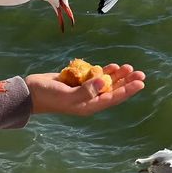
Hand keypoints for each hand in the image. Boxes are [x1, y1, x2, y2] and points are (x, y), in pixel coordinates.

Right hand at [26, 63, 145, 114]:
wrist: (31, 92)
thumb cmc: (49, 96)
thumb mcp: (68, 95)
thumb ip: (87, 90)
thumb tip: (104, 81)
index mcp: (89, 106)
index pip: (113, 98)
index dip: (128, 90)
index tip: (140, 83)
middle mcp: (89, 99)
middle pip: (113, 90)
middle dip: (127, 81)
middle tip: (140, 73)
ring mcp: (84, 90)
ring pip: (106, 82)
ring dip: (118, 75)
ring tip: (129, 67)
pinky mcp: (78, 81)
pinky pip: (95, 75)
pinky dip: (104, 71)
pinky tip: (113, 66)